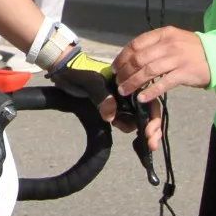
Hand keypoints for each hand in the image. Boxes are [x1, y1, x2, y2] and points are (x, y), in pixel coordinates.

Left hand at [48, 48, 162, 153]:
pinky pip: (125, 119)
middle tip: (150, 145)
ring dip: (134, 127)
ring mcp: (121, 99)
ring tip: (117, 126)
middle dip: (151, 129)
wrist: (63, 69)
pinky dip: (125, 126)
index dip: (153, 118)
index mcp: (129, 81)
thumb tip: (111, 117)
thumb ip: (102, 97)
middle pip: (148, 111)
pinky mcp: (112, 107)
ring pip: (137, 117)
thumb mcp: (91, 82)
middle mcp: (129, 91)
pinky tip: (115, 125)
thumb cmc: (79, 71)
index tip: (149, 134)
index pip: (149, 100)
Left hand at [113, 26, 210, 103]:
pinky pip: (163, 83)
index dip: (122, 57)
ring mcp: (177, 58)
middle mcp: (169, 44)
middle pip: (139, 59)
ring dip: (133, 82)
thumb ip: (154, 45)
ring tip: (124, 91)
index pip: (136, 44)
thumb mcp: (173, 39)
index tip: (115, 68)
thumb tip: (131, 57)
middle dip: (125, 72)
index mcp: (163, 34)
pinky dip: (150, 91)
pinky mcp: (185, 73)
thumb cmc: (192, 49)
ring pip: (148, 71)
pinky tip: (141, 98)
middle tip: (118, 82)